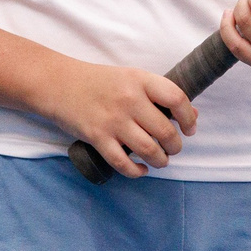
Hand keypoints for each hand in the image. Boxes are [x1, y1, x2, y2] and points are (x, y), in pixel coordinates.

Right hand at [36, 59, 194, 178]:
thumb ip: (159, 94)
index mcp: (141, 80)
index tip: (190, 128)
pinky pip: (123, 163)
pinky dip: (137, 172)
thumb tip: (191, 114)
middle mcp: (129, 100)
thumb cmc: (99, 81)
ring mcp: (113, 120)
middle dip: (175, 146)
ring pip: (148, 150)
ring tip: (161, 160)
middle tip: (173, 148)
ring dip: (160, 160)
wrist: (59, 84)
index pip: (177, 99)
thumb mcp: (131, 78)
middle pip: (165, 131)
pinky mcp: (97, 137)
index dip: (188, 117)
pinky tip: (142, 170)